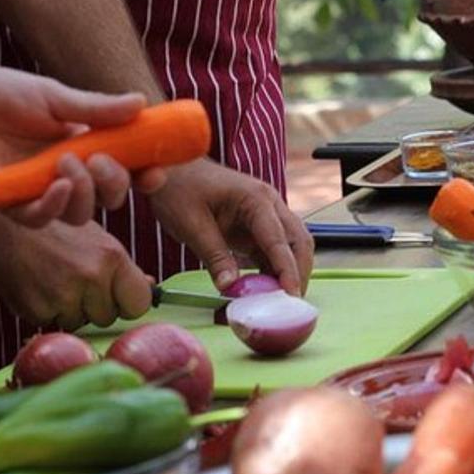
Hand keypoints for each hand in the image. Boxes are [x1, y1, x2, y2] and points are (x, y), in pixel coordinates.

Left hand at [0, 63, 165, 227]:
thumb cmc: (0, 95)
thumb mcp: (56, 97)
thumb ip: (97, 108)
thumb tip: (142, 104)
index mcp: (85, 147)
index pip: (126, 170)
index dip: (146, 175)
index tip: (157, 172)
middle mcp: (68, 174)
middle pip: (109, 198)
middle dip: (116, 184)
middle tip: (101, 160)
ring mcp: (40, 191)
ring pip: (80, 214)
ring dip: (84, 193)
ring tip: (67, 163)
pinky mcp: (12, 203)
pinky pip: (42, 220)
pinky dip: (54, 206)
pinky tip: (56, 185)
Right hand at [0, 219, 152, 329]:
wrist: (2, 230)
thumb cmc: (55, 232)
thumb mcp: (96, 240)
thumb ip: (122, 268)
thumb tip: (150, 287)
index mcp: (112, 257)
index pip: (139, 303)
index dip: (129, 303)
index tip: (119, 298)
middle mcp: (91, 277)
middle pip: (109, 316)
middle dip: (97, 306)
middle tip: (77, 283)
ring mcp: (64, 297)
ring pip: (82, 324)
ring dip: (73, 311)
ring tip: (57, 283)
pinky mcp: (38, 311)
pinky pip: (56, 325)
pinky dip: (50, 314)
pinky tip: (41, 290)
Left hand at [148, 160, 312, 294]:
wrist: (174, 170)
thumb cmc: (179, 190)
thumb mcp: (192, 225)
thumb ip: (214, 255)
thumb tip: (229, 287)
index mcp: (256, 199)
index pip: (279, 239)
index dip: (288, 269)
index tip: (291, 294)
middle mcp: (270, 204)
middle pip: (299, 241)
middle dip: (299, 272)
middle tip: (290, 303)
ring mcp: (268, 213)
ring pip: (293, 245)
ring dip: (291, 270)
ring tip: (280, 299)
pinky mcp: (259, 224)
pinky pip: (276, 248)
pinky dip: (276, 268)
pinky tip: (267, 288)